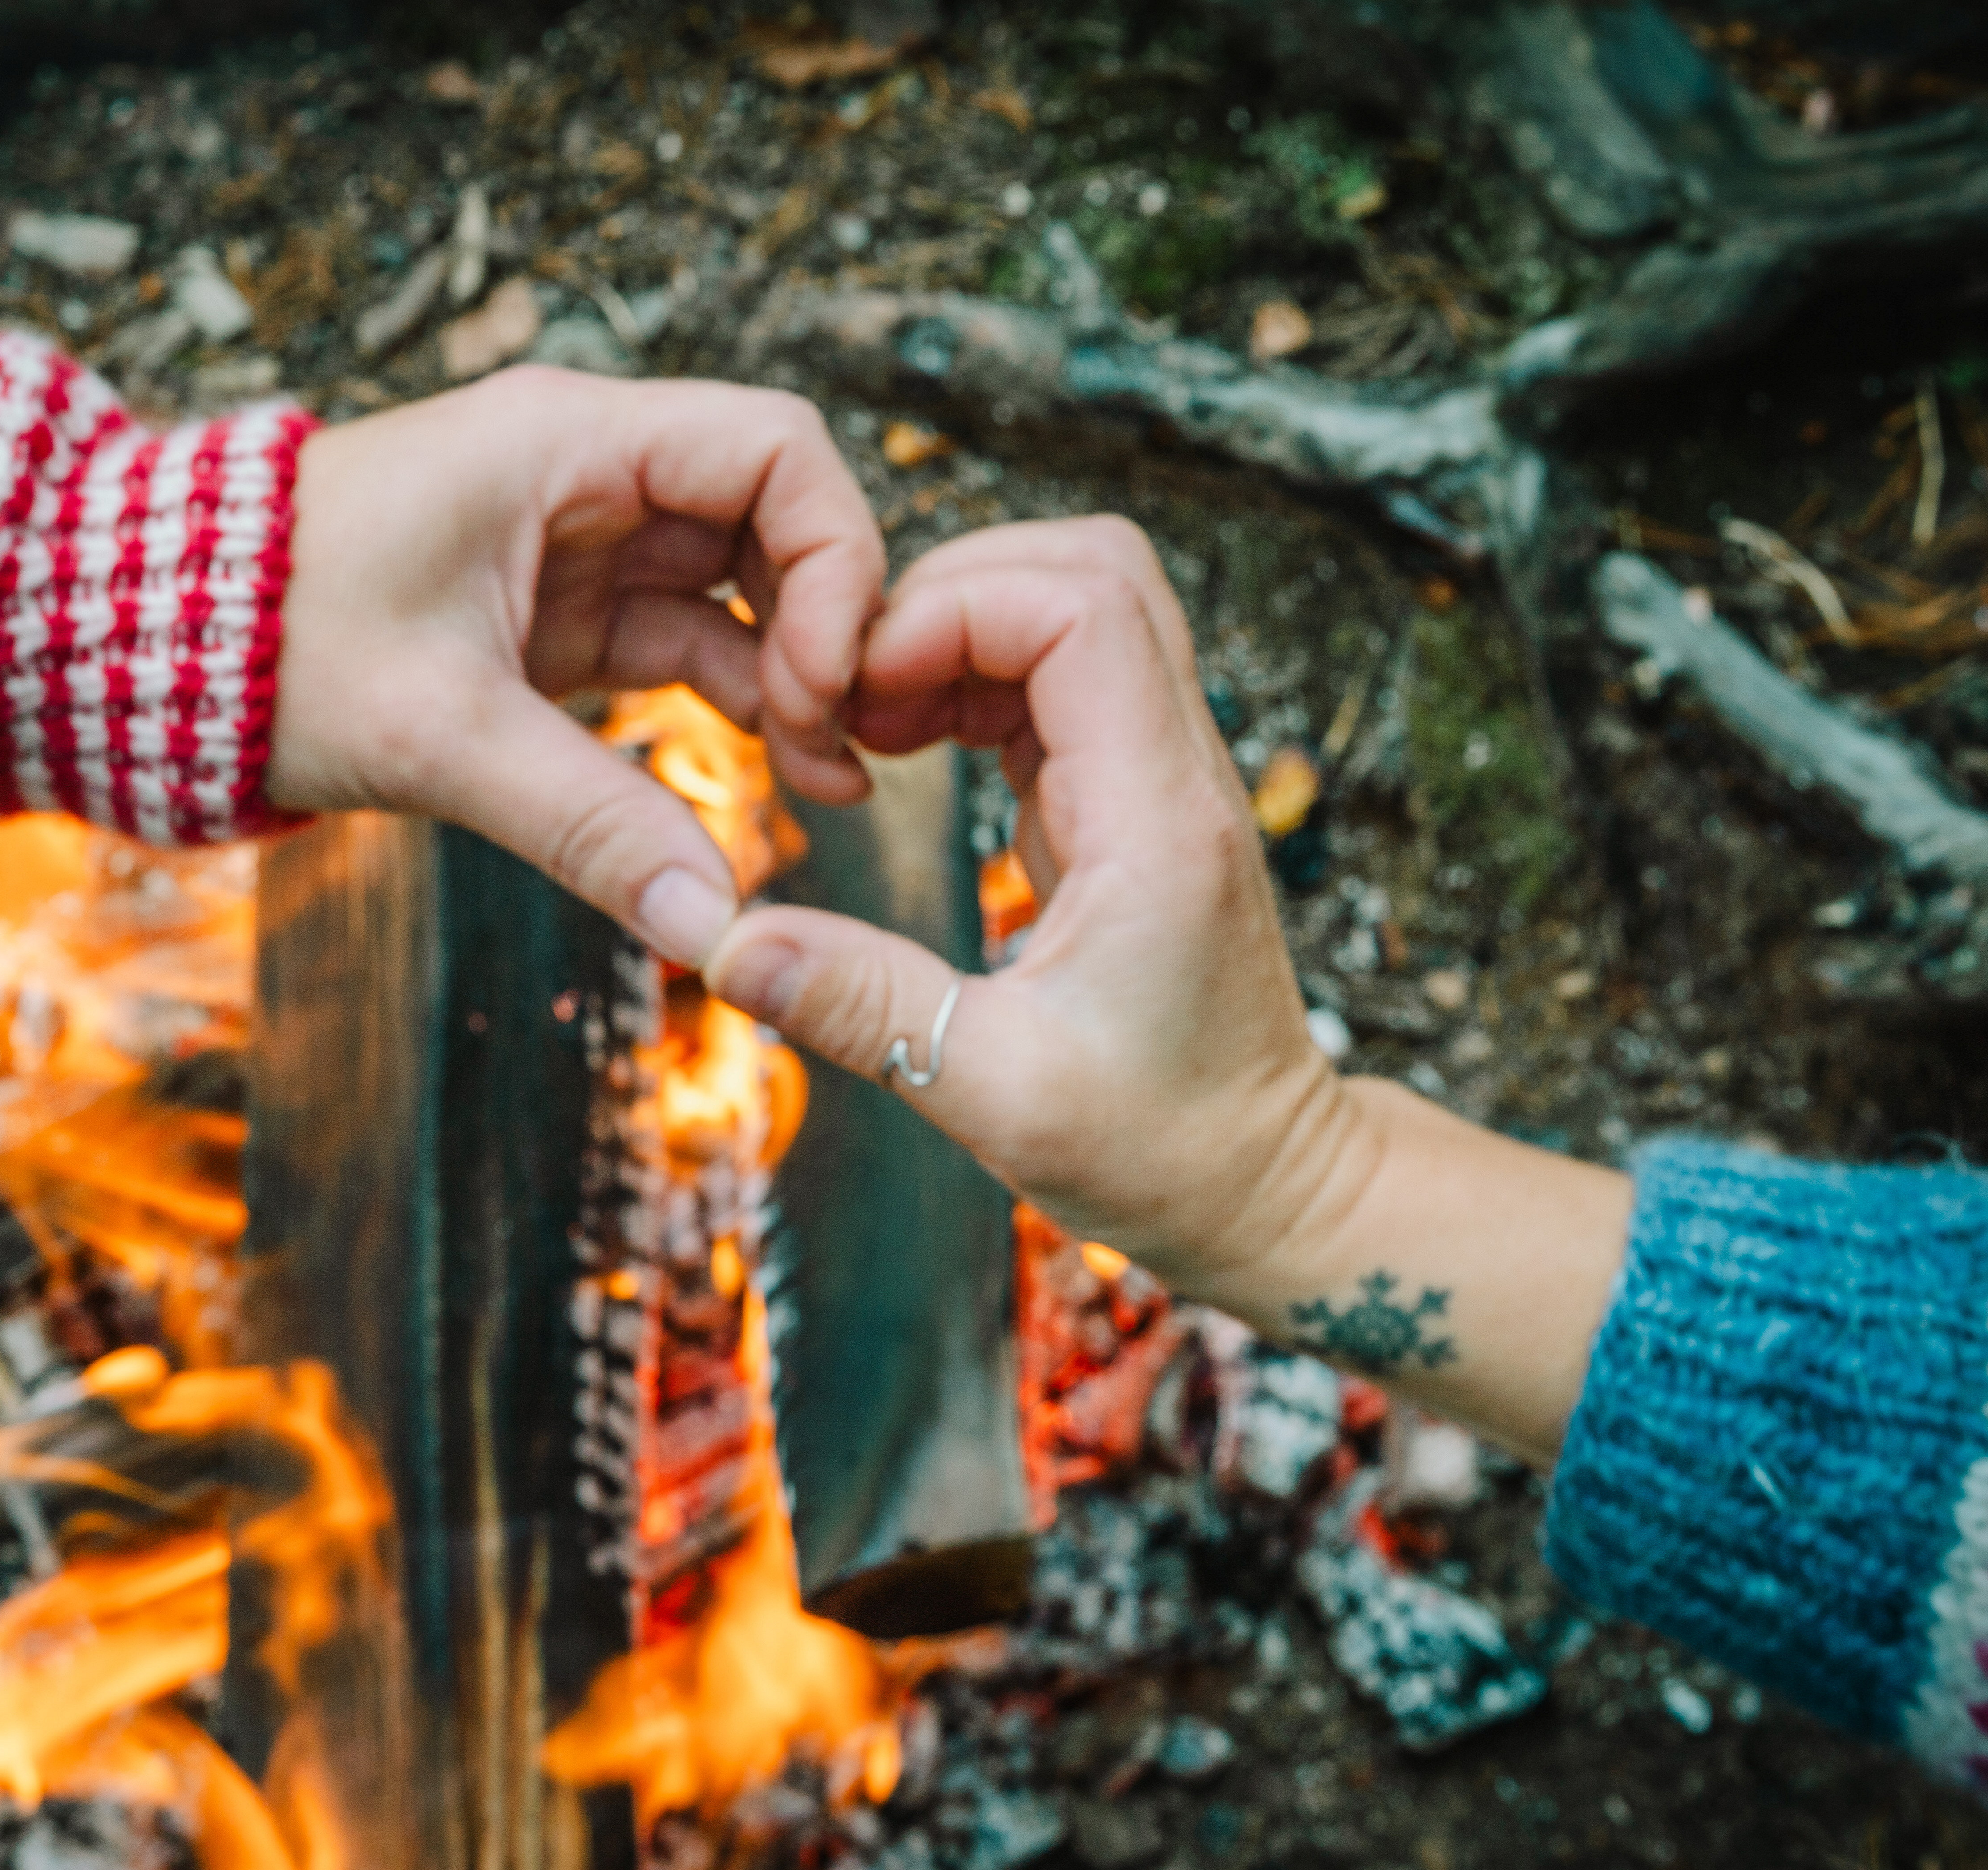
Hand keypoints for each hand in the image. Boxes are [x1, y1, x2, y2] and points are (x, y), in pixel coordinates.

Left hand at [273, 366, 884, 963]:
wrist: (151, 652)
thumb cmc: (271, 648)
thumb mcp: (440, 737)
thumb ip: (587, 824)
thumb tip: (713, 928)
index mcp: (566, 440)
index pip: (777, 447)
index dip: (837, 554)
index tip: (823, 677)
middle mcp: (589, 472)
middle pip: (779, 517)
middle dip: (829, 627)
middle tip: (840, 743)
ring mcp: (583, 541)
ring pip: (745, 589)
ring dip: (796, 679)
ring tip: (832, 784)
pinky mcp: (563, 613)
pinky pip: (691, 642)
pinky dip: (743, 702)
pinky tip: (788, 778)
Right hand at [700, 516, 1630, 1460]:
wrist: (1265, 1183)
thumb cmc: (1158, 1151)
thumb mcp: (990, 1095)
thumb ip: (860, 1006)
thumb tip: (722, 945)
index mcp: (1160, 821)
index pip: (1081, 604)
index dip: (952, 610)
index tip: (863, 698)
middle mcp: (1177, 774)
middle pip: (1087, 567)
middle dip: (947, 596)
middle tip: (855, 698)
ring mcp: (1162, 777)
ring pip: (1073, 609)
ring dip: (956, 637)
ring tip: (867, 727)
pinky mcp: (1134, 800)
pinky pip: (1057, 680)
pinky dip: (971, 687)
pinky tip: (903, 756)